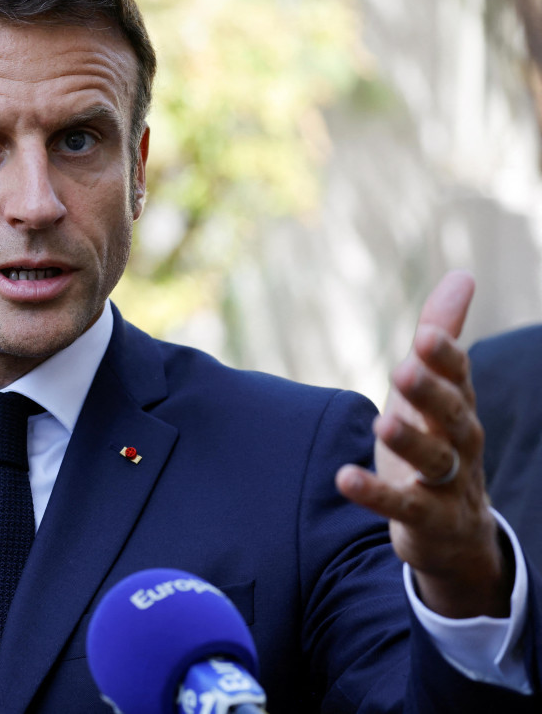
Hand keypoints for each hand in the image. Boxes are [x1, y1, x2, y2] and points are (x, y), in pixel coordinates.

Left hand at [335, 270, 510, 617]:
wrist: (455, 532)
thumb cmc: (437, 443)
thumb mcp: (433, 391)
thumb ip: (443, 336)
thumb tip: (463, 275)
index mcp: (457, 407)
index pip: (457, 378)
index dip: (444, 357)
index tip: (425, 335)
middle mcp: (460, 443)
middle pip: (452, 416)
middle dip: (431, 392)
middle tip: (404, 369)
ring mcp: (448, 484)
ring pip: (435, 461)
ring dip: (409, 441)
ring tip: (382, 423)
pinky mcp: (426, 519)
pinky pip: (401, 506)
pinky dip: (375, 493)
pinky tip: (345, 477)